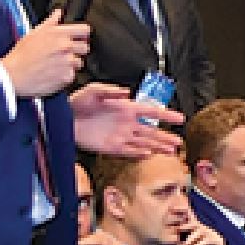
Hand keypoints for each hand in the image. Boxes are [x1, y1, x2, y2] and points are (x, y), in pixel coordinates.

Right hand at [1, 12, 88, 98]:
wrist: (14, 75)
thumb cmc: (22, 55)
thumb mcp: (34, 33)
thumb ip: (50, 22)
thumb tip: (59, 13)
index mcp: (58, 34)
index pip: (85, 30)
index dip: (82, 34)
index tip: (80, 37)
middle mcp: (65, 47)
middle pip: (85, 47)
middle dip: (77, 50)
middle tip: (63, 53)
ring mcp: (68, 63)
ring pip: (79, 62)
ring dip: (71, 64)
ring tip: (55, 64)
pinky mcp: (67, 77)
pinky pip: (73, 75)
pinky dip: (65, 75)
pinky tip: (53, 73)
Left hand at [68, 83, 183, 157]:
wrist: (64, 119)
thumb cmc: (78, 102)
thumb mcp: (94, 90)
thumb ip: (111, 91)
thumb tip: (127, 93)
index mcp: (126, 108)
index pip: (151, 112)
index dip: (166, 115)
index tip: (180, 118)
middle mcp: (127, 123)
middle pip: (151, 131)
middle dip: (166, 137)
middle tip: (179, 142)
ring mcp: (120, 136)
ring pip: (144, 142)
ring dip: (157, 146)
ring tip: (171, 151)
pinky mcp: (111, 147)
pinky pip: (129, 151)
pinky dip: (139, 153)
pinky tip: (149, 154)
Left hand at [175, 219, 233, 244]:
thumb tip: (173, 241)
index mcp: (200, 234)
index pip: (192, 223)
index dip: (184, 221)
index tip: (175, 226)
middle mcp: (207, 233)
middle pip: (195, 224)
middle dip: (185, 226)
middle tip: (178, 232)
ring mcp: (213, 236)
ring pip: (201, 230)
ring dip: (191, 238)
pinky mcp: (218, 242)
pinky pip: (208, 239)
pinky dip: (199, 244)